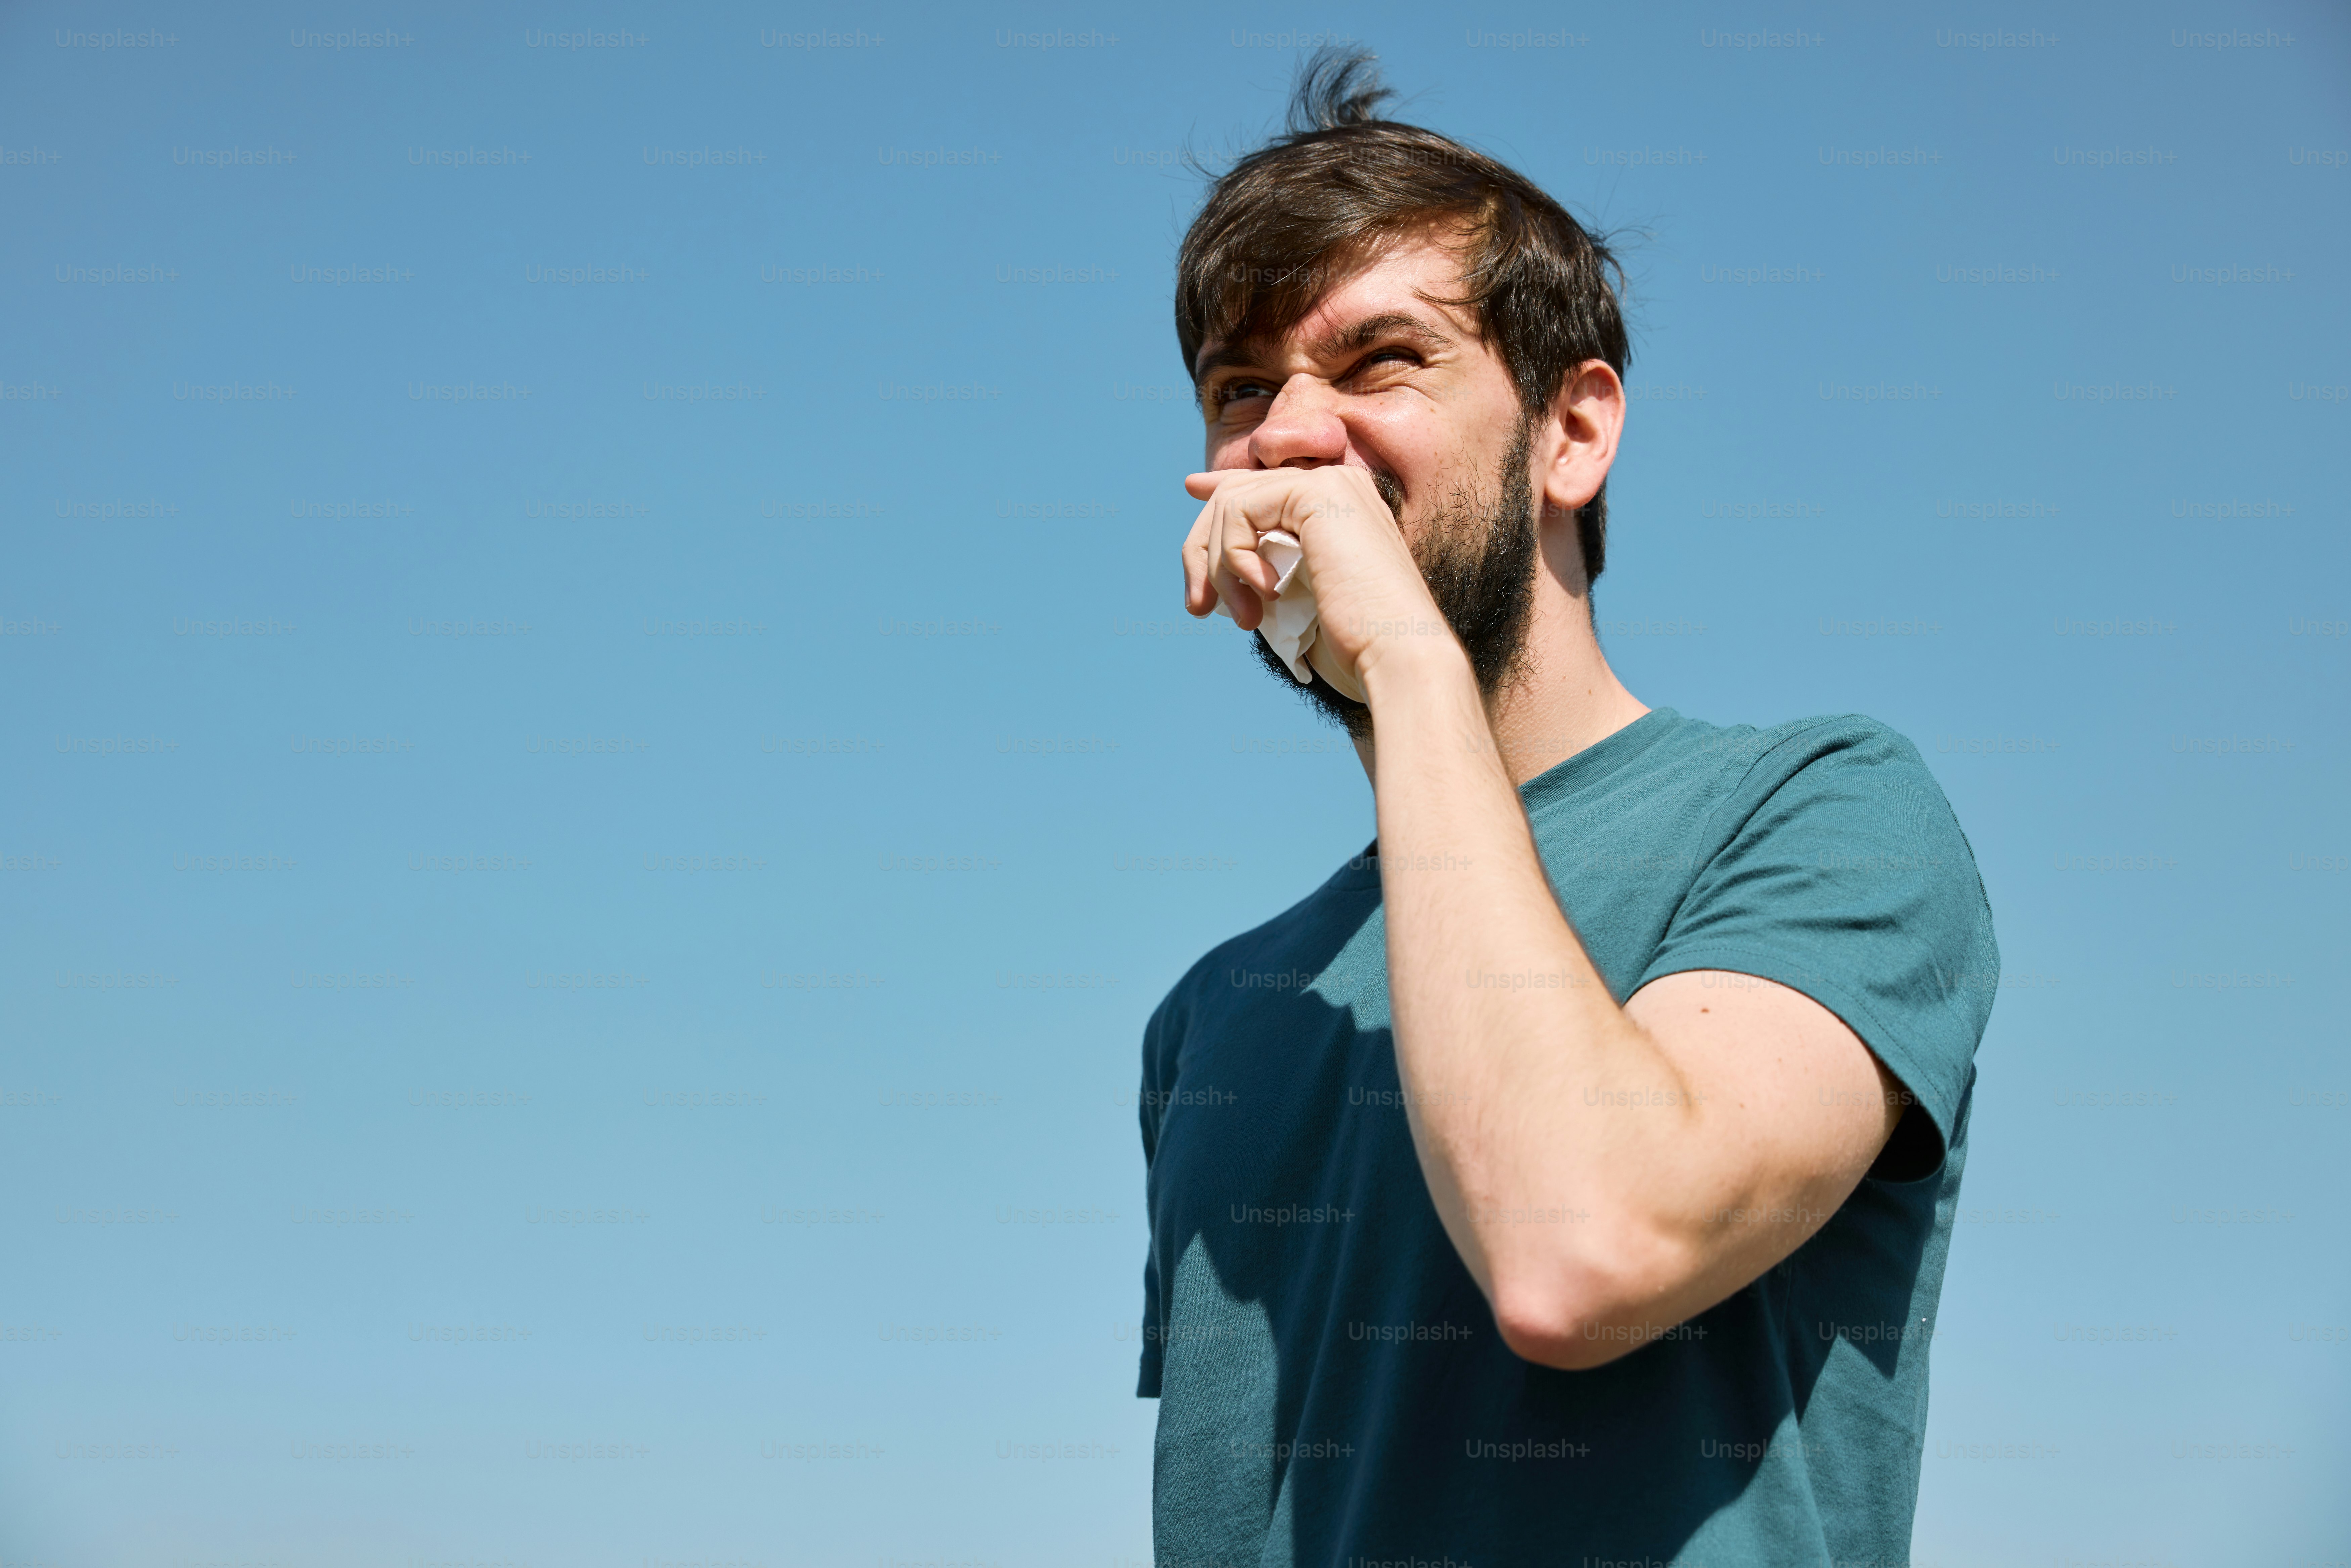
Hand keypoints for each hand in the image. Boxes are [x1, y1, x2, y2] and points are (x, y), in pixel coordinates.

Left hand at [1180, 466, 1451, 695]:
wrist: (1397, 657)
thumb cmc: (1354, 645)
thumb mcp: (1293, 596)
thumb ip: (1261, 563)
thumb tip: (1214, 550)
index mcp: (1340, 506)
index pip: (1264, 485)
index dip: (1222, 487)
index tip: (1191, 489)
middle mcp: (1337, 485)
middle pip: (1238, 493)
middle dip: (1202, 549)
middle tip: (1199, 608)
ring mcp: (1330, 485)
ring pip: (1231, 504)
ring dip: (1217, 567)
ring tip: (1245, 620)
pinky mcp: (1318, 493)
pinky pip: (1240, 511)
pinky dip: (1234, 558)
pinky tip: (1267, 595)